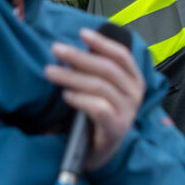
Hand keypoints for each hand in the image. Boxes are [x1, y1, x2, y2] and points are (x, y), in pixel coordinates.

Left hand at [46, 28, 146, 172]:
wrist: (100, 151)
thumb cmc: (98, 116)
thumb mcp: (101, 90)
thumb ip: (95, 71)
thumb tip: (75, 49)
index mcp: (133, 80)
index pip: (122, 56)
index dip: (102, 43)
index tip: (81, 33)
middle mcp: (134, 94)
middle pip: (107, 68)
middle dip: (79, 57)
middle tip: (56, 49)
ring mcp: (127, 112)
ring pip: (99, 86)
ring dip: (72, 76)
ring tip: (50, 72)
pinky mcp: (116, 128)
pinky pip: (98, 108)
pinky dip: (80, 99)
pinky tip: (66, 95)